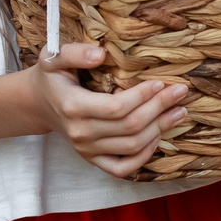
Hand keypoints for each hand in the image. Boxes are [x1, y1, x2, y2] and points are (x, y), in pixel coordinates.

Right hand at [31, 42, 186, 178]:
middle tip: (181, 92)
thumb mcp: (53, 56)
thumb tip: (100, 53)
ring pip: (132, 146)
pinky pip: (122, 168)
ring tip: (179, 112)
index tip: (161, 83)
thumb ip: (75, 52)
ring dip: (160, 130)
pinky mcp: (92, 160)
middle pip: (129, 127)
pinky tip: (158, 137)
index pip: (116, 108)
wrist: (39, 104)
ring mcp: (86, 150)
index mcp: (72, 107)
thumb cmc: (52, 76)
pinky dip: (144, 156)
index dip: (142, 97)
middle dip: (159, 109)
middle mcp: (80, 133)